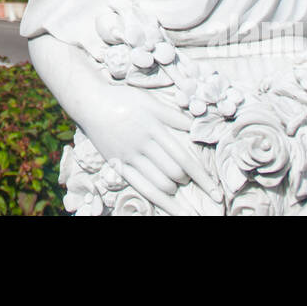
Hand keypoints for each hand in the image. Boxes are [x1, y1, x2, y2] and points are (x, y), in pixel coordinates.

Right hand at [74, 82, 222, 213]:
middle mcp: (142, 145)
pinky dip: (159, 201)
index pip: (183, 158)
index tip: (216, 190)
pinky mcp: (118, 165)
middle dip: (187, 179)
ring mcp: (129, 157)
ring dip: (173, 188)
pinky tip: (172, 208)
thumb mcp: (149, 101)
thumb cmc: (122, 99)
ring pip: (158, 183)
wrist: (90, 103)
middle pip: (173, 172)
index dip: (202, 176)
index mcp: (153, 128)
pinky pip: (140, 187)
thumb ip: (172, 115)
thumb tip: (195, 126)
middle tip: (189, 177)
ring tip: (176, 183)